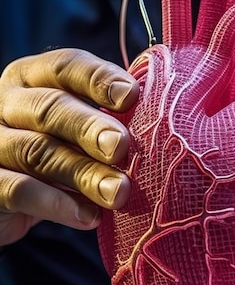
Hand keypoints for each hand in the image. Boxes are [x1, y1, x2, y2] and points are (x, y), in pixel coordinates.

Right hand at [0, 48, 138, 246]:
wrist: (2, 198)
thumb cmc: (56, 150)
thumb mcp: (74, 127)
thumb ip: (107, 116)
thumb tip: (168, 117)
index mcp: (33, 78)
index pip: (66, 66)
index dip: (99, 79)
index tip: (131, 96)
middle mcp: (6, 102)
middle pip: (49, 108)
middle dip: (91, 127)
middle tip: (122, 147)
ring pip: (36, 151)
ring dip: (84, 173)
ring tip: (119, 193)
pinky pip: (18, 190)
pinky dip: (57, 205)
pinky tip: (90, 218)